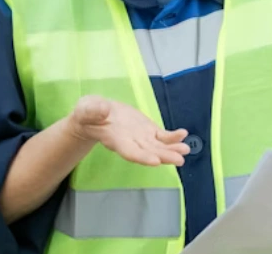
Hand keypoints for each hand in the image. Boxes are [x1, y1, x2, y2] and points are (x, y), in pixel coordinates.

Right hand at [68, 95, 190, 166]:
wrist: (96, 113)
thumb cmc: (88, 113)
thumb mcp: (86, 110)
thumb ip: (93, 111)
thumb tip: (103, 110)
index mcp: (115, 140)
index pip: (130, 152)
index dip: (142, 157)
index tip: (155, 161)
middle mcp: (130, 143)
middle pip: (149, 153)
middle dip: (164, 156)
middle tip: (179, 159)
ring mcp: (141, 138)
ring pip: (158, 147)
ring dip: (172, 149)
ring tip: (185, 149)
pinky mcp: (147, 131)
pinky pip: (162, 136)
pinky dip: (173, 137)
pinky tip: (183, 134)